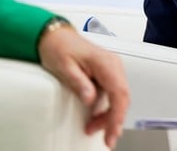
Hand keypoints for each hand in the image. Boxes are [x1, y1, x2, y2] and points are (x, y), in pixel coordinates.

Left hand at [38, 25, 129, 148]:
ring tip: (94, 128)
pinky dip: (105, 107)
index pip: (119, 93)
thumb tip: (91, 99)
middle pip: (122, 97)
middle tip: (107, 138)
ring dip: (109, 115)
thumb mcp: (64, 67)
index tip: (111, 132)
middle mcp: (112, 65)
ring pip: (118, 97)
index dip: (117, 116)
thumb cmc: (59, 47)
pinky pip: (111, 93)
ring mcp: (110, 68)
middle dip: (115, 120)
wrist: (54, 37)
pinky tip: (96, 116)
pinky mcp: (105, 73)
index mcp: (106, 63)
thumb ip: (79, 83)